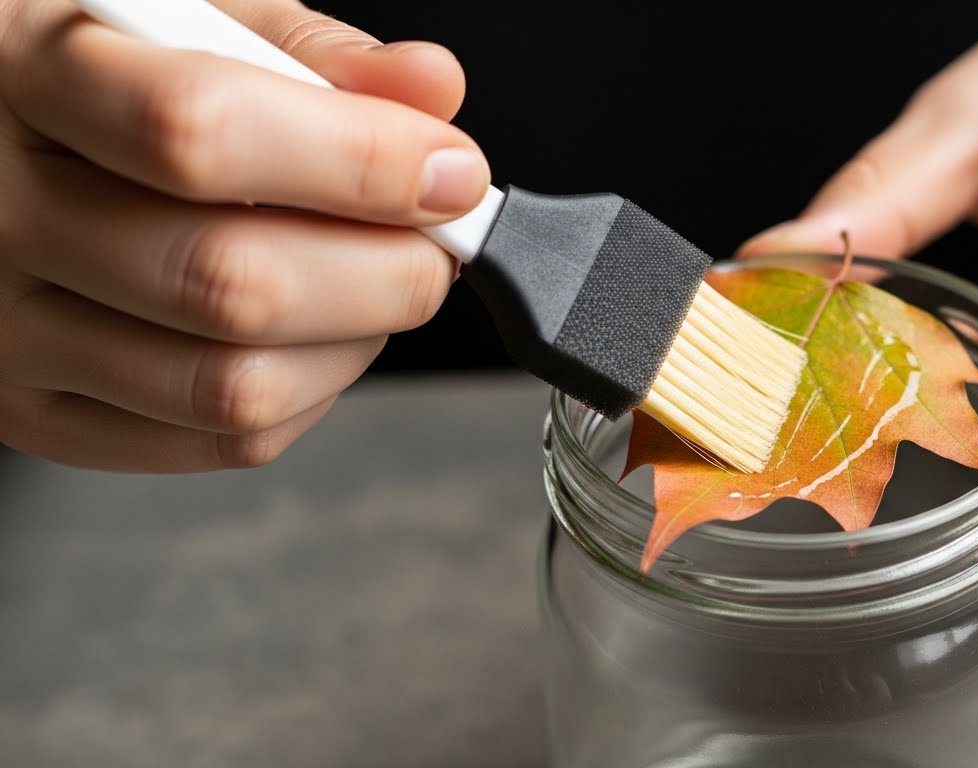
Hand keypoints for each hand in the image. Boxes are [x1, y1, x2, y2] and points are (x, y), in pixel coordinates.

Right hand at [0, 0, 488, 470]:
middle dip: (388, 271)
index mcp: (22, 77)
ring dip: (357, 341)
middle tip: (434, 241)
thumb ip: (304, 50)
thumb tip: (433, 86)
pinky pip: (219, 442)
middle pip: (231, 284)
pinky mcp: (44, 417)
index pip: (202, 133)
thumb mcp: (177, 16)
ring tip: (374, 281)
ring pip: (234, 387)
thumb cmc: (91, 76)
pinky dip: (311, 394)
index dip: (359, 161)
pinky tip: (316, 334)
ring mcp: (10, 336)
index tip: (450, 170)